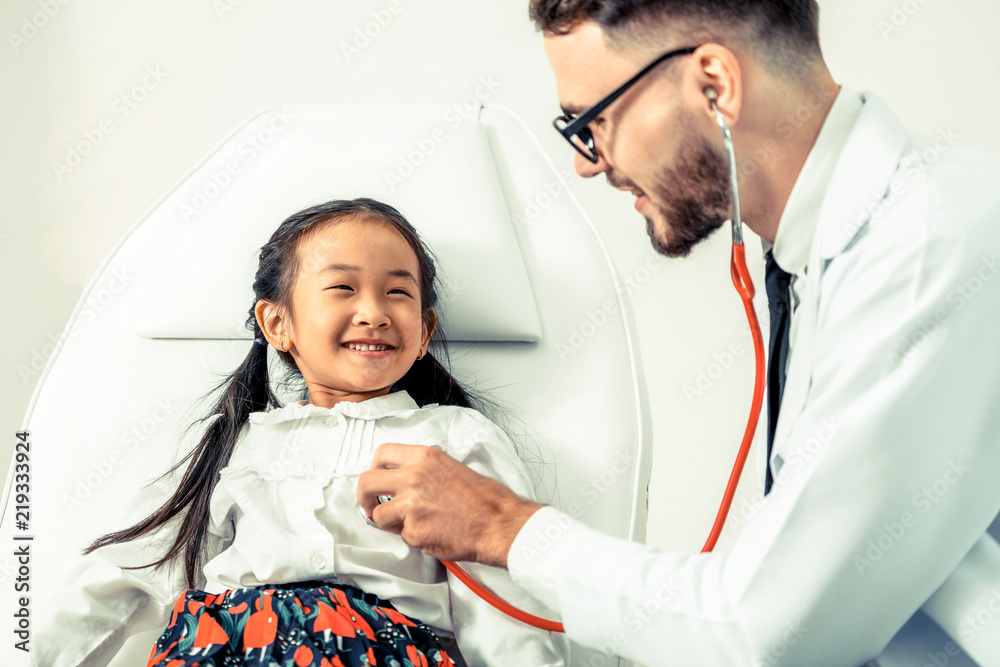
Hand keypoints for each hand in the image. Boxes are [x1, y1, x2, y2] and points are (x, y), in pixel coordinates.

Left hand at [357, 443, 544, 567]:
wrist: (499, 523)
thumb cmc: (485, 499)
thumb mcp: (452, 467)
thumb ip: (424, 469)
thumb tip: (402, 478)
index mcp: (425, 457)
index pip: (382, 453)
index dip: (374, 468)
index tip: (376, 480)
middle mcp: (414, 477)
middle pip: (366, 482)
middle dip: (364, 497)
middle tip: (371, 506)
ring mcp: (411, 505)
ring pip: (378, 515)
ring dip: (389, 523)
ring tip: (410, 524)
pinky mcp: (414, 531)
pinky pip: (401, 536)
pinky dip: (413, 538)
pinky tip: (432, 532)